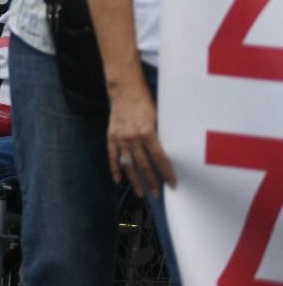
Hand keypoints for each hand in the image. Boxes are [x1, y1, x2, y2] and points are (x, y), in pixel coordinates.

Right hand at [107, 82, 176, 196]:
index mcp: (147, 132)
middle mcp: (132, 137)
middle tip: (158, 194)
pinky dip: (115, 169)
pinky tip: (119, 181)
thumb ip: (160, 137)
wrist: (125, 91)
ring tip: (141, 193)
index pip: (159, 158)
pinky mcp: (111, 136)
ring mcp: (120, 137)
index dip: (167, 173)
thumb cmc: (146, 103)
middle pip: (143, 165)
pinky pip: (112, 156)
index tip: (173, 184)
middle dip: (152, 181)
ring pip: (128, 164)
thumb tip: (169, 155)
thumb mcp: (158, 118)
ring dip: (135, 180)